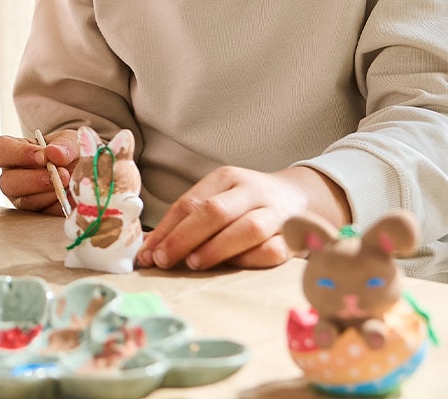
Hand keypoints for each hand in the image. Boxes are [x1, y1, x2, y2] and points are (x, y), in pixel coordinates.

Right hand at [0, 131, 79, 211]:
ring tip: (68, 184)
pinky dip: (58, 205)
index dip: (17, 154)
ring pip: (23, 201)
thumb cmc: (70, 152)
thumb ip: (63, 145)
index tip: (42, 156)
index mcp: (14, 152)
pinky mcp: (37, 214)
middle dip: (34, 180)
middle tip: (61, 174)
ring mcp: (23, 198)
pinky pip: (42, 214)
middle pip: (6, 182)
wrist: (87, 171)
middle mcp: (13, 176)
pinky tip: (70, 197)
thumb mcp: (70, 141)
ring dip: (48, 194)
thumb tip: (53, 153)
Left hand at [137, 165, 348, 270]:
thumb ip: (189, 221)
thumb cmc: (247, 203)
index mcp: (226, 178)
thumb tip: (150, 249)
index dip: (165, 229)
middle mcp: (250, 191)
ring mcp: (275, 213)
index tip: (146, 253)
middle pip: (214, 212)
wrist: (301, 198)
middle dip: (184, 238)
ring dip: (216, 248)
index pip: (189, 202)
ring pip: (246, 229)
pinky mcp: (293, 237)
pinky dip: (250, 260)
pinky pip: (272, 250)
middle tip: (163, 261)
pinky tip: (232, 268)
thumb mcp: (219, 199)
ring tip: (193, 264)